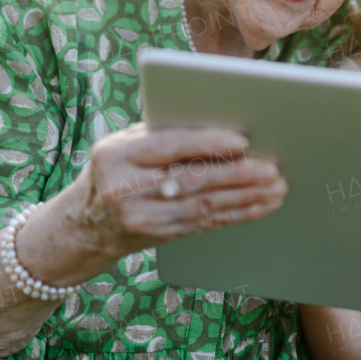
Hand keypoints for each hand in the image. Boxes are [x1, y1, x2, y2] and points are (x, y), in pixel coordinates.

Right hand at [70, 122, 288, 256]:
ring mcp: (142, 218)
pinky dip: (237, 214)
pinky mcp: (160, 236)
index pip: (167, 147)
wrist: (84, 224)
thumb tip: (220, 123)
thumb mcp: (123, 144)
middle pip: (190, 180)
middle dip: (237, 175)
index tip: (241, 140)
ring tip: (276, 187)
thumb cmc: (114, 168)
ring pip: (203, 206)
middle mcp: (125, 189)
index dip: (206, 144)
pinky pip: (205, 224)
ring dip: (245, 198)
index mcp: (115, 156)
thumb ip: (162, 133)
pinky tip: (260, 206)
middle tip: (271, 169)